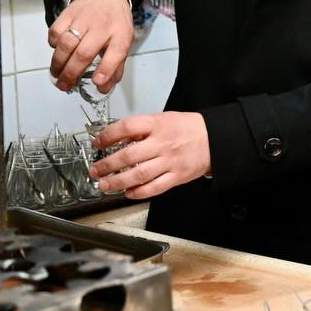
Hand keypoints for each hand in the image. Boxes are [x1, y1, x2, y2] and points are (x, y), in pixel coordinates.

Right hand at [47, 0, 132, 93]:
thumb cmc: (114, 23)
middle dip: (72, 73)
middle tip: (65, 86)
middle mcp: (103, 26)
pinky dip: (53, 45)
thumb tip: (103, 88)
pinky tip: (57, 52)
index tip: (97, 82)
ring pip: (66, 43)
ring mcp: (84, 18)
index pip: (116, 52)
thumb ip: (115, 66)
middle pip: (84, 52)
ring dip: (58, 63)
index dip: (106, 69)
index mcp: (121, 34)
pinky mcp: (68, 13)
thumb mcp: (123, 42)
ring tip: (57, 75)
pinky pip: (55, 31)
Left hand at [89, 111, 211, 198]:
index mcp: (158, 125)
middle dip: (107, 165)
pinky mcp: (177, 176)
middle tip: (95, 171)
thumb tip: (116, 137)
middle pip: (129, 155)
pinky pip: (154, 187)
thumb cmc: (187, 128)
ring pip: (138, 174)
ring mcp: (170, 161)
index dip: (108, 135)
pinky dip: (139, 192)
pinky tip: (128, 192)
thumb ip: (141, 128)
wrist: (214, 139)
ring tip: (105, 185)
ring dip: (117, 182)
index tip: (98, 143)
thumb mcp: (163, 118)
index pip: (126, 128)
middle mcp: (162, 143)